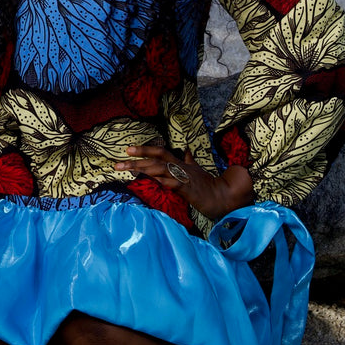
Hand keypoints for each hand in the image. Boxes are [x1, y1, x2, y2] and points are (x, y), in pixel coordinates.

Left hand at [119, 145, 254, 222]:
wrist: (224, 196)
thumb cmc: (208, 185)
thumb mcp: (197, 169)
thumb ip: (190, 159)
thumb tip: (187, 149)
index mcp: (181, 163)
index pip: (160, 152)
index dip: (144, 150)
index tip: (127, 150)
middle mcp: (180, 167)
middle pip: (157, 157)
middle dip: (138, 157)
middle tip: (120, 160)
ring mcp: (183, 177)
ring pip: (161, 168)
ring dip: (144, 168)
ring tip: (128, 168)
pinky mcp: (187, 189)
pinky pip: (172, 183)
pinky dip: (161, 181)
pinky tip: (150, 180)